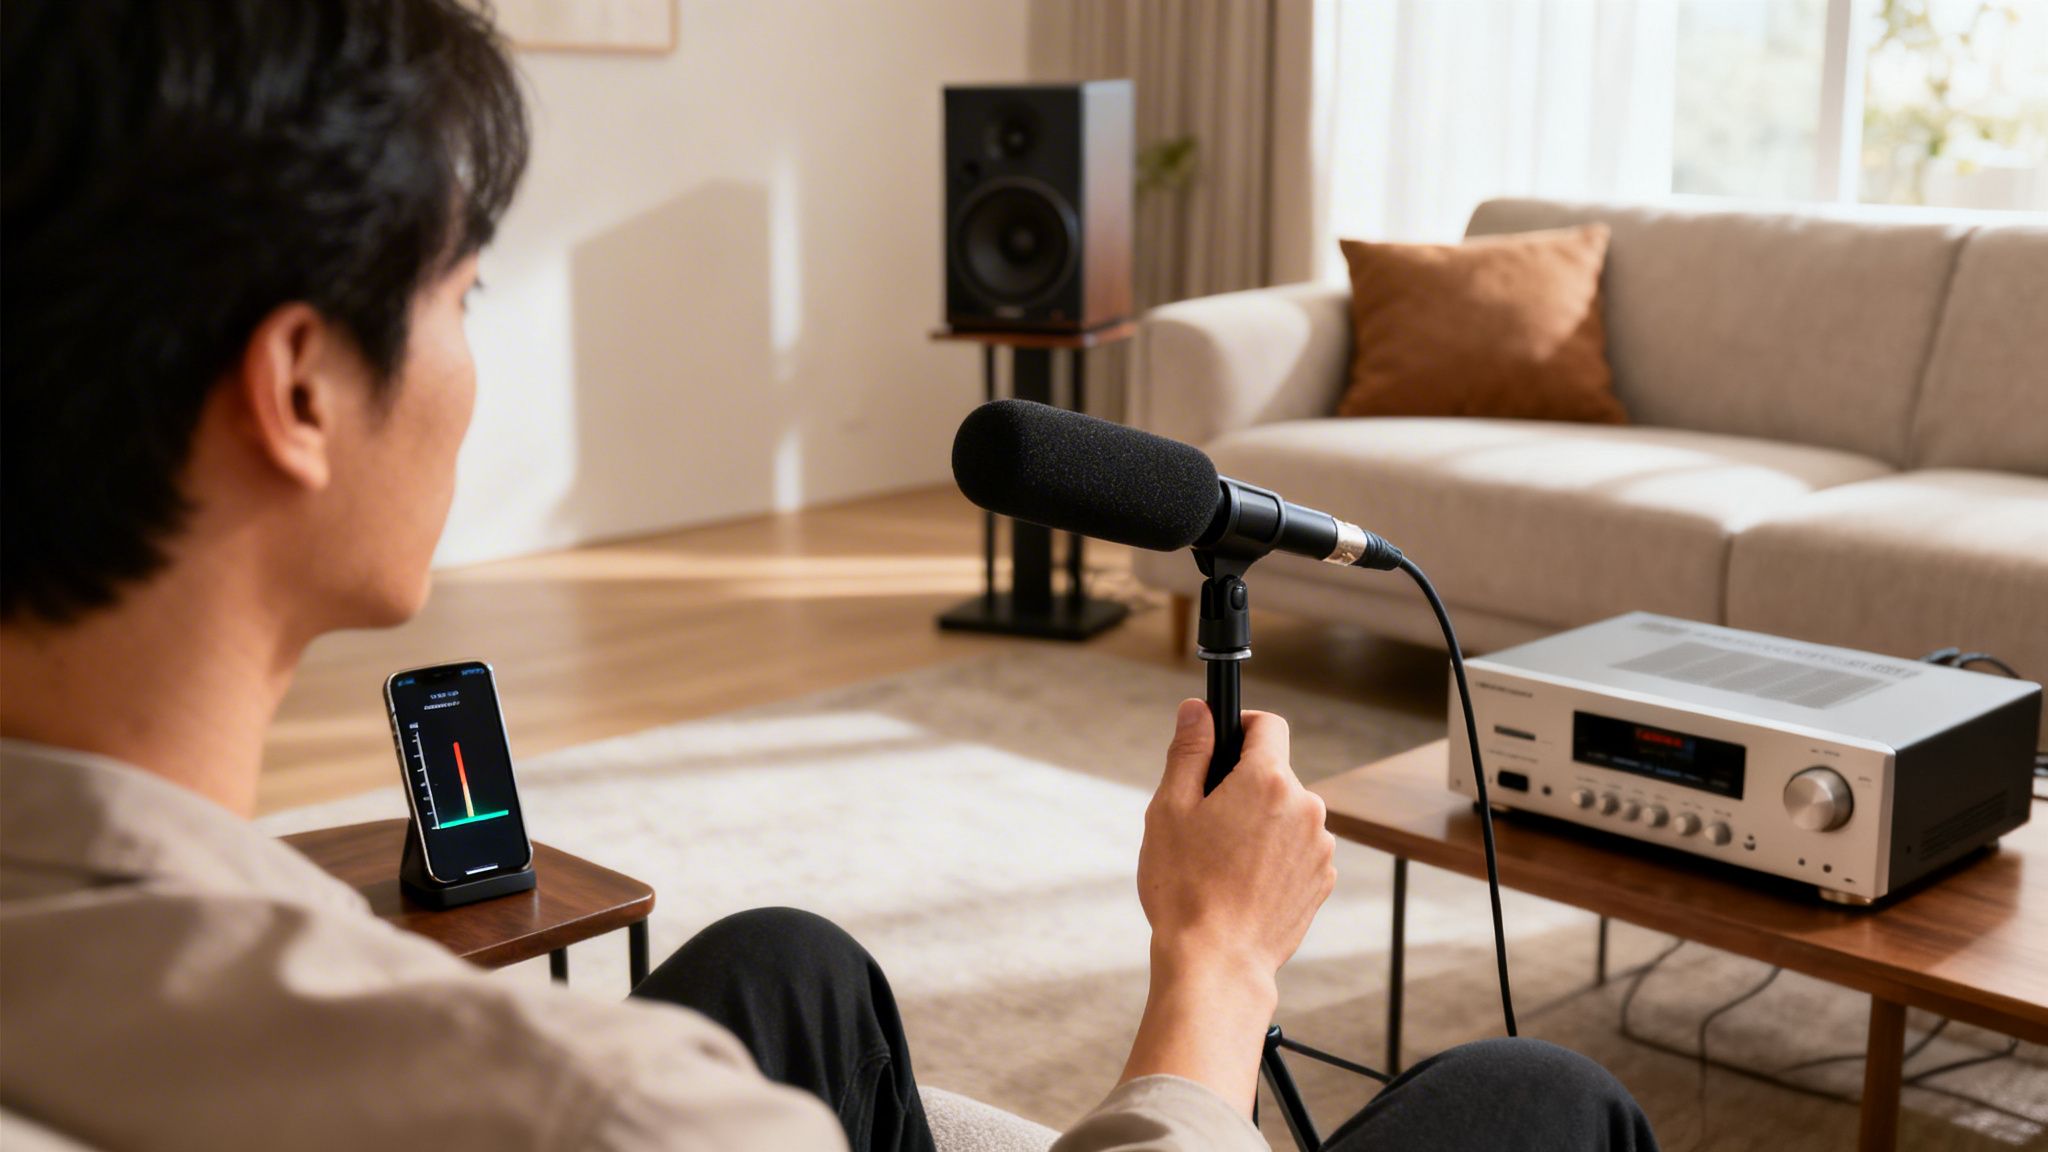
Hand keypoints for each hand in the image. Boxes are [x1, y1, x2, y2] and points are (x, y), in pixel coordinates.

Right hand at [1116, 699, 1337, 1113]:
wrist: (1217, 963)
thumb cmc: (1186, 889)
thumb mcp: (1170, 808)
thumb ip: (1189, 750)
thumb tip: (1199, 710)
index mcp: (1268, 780)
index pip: (1267, 724)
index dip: (1241, 725)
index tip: (1220, 743)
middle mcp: (1305, 807)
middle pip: (1275, 772)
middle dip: (1242, 785)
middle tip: (1204, 820)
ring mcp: (1319, 847)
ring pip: (1287, 813)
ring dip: (1260, 822)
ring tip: (1222, 860)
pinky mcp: (1322, 880)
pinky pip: (1297, 849)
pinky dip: (1274, 856)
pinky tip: (1242, 882)